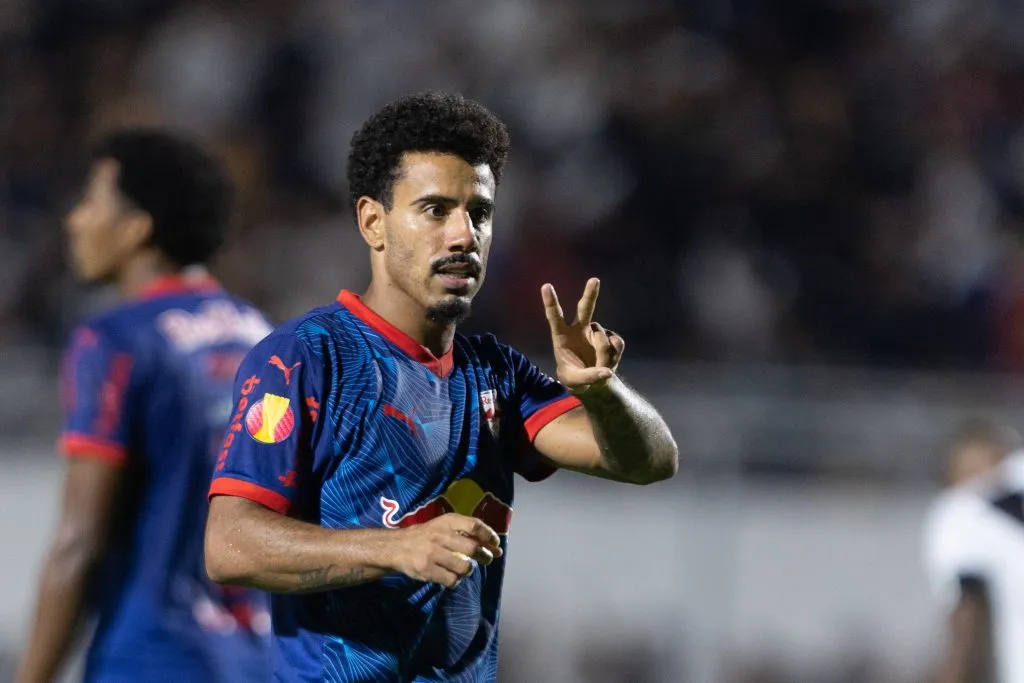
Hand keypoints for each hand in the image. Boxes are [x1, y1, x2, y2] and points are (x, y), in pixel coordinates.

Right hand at [389, 514, 501, 587]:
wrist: (396, 547)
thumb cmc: (426, 536)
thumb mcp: (443, 526)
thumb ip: (466, 534)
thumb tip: (495, 548)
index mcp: (446, 521)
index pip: (474, 525)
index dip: (489, 535)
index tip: (495, 544)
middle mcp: (440, 535)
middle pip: (472, 548)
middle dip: (484, 555)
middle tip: (487, 559)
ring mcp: (432, 553)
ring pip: (464, 567)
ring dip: (468, 570)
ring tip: (464, 568)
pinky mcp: (426, 570)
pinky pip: (451, 580)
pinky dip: (456, 580)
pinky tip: (451, 576)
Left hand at [542, 278, 624, 393]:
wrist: (593, 384)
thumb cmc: (575, 379)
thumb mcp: (575, 382)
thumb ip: (588, 377)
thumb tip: (607, 373)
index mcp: (562, 337)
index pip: (555, 317)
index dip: (551, 302)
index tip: (546, 286)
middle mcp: (579, 330)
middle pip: (585, 309)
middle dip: (590, 294)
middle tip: (594, 280)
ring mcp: (596, 333)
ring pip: (603, 337)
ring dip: (603, 355)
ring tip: (598, 368)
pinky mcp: (611, 339)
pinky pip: (617, 343)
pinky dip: (615, 356)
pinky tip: (609, 364)